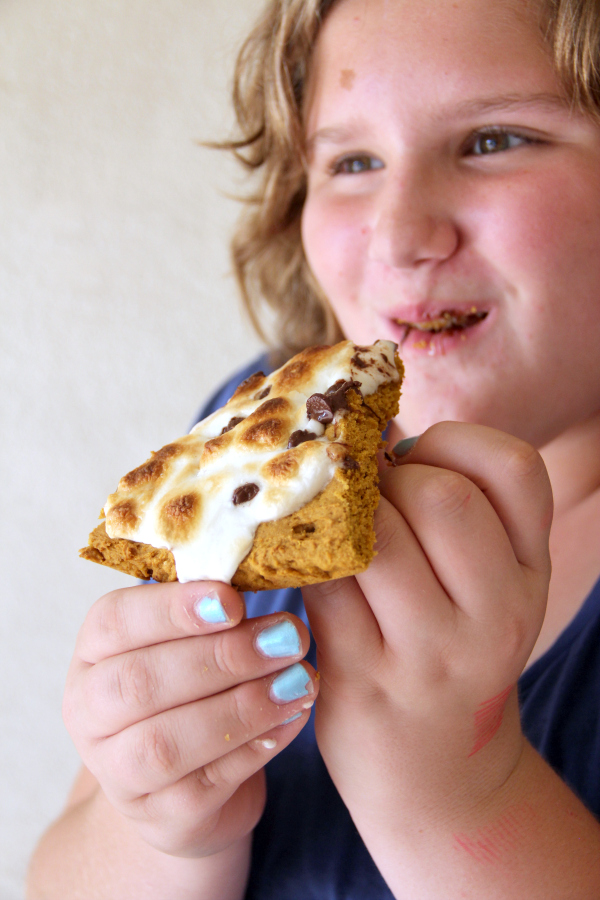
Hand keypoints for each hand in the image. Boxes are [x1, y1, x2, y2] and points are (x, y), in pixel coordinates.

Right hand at [63, 581, 317, 857]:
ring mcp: (119, 774)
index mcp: (93, 654)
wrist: (187, 784)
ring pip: (166, 743)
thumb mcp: (189, 642)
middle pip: (140, 683)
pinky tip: (294, 716)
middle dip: (221, 657)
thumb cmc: (193, 689)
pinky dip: (257, 748)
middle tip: (288, 637)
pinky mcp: (162, 818)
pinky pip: (207, 785)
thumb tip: (269, 566)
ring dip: (242, 707)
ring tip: (300, 679)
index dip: (172, 609)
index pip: (114, 621)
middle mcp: (90, 714)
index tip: (233, 600)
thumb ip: (213, 609)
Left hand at [303, 422, 551, 842]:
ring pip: (377, 537)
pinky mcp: (364, 679)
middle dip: (387, 478)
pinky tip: (305, 557)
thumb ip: (454, 509)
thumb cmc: (450, 654)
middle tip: (364, 495)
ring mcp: (431, 654)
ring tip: (336, 525)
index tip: (416, 458)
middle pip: (440, 496)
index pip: (514, 468)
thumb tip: (365, 428)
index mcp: (531, 574)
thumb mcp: (484, 587)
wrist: (436, 773)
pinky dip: (305, 555)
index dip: (452, 442)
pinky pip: (324, 584)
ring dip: (342, 515)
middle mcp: (498, 615)